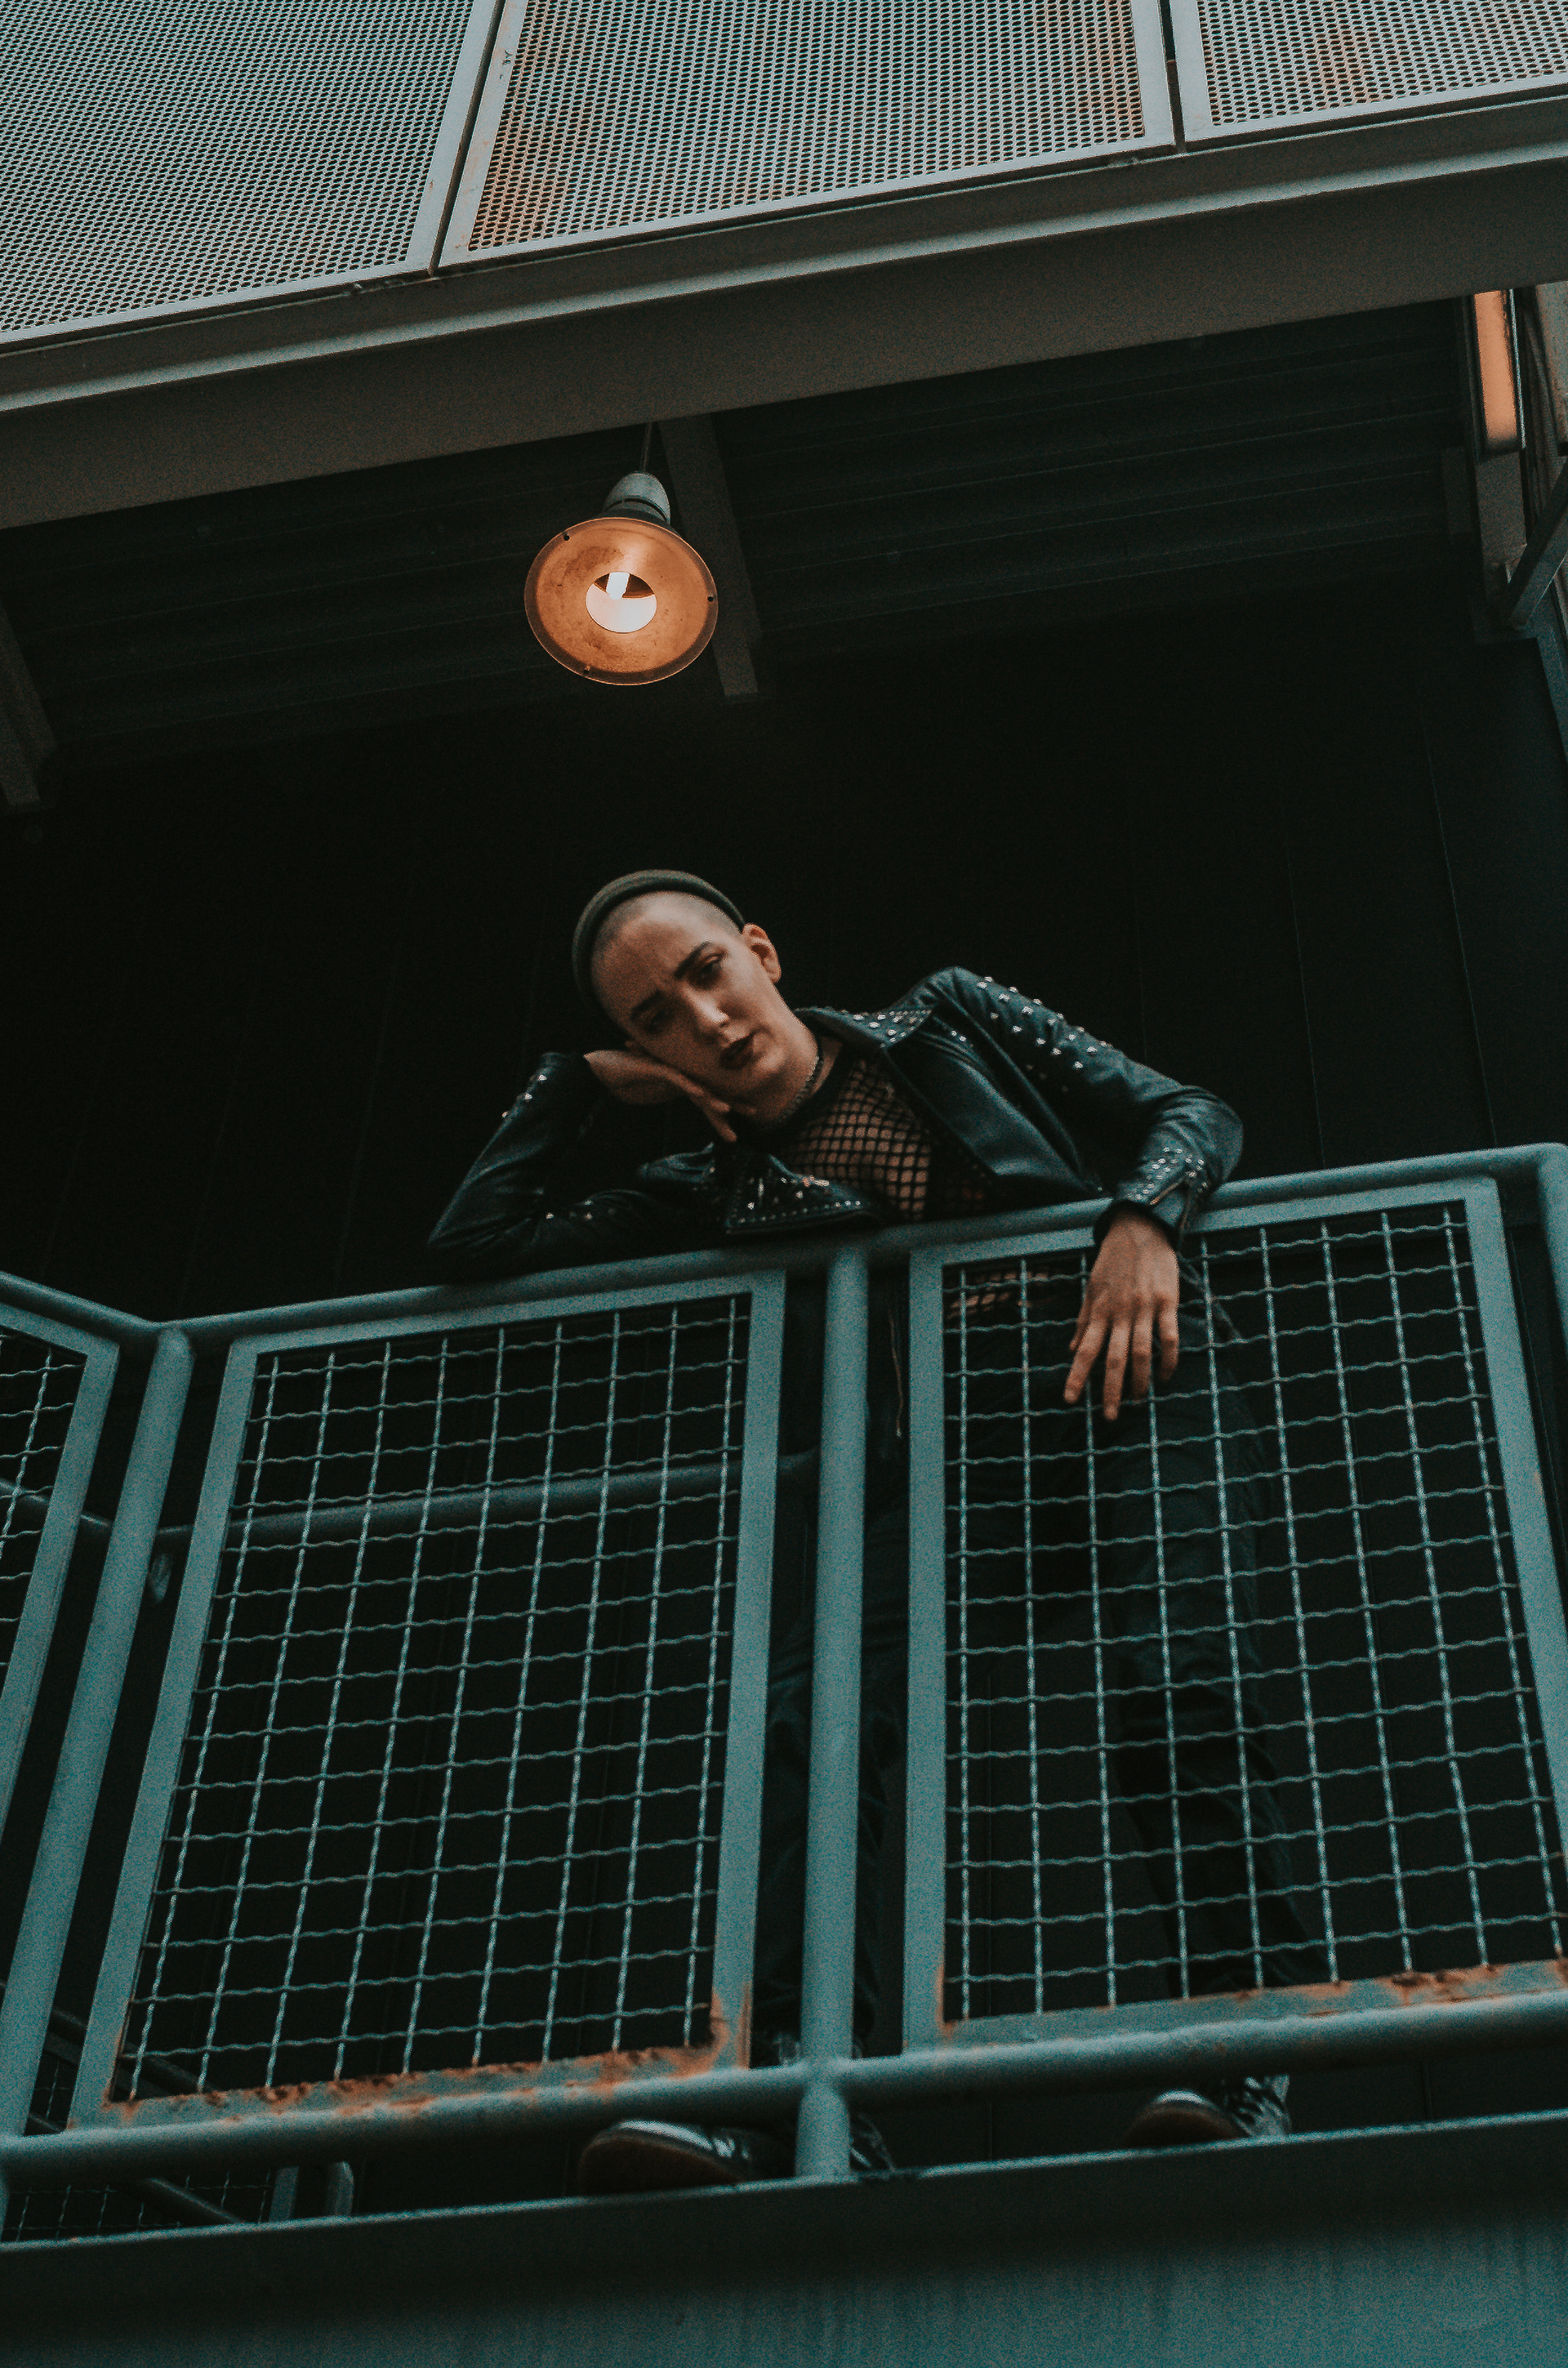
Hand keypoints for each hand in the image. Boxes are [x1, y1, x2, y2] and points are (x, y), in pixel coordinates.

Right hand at [585, 1047, 736, 1141]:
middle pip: (710, 1091)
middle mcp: (679, 1076)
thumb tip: (676, 1101)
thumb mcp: (650, 1094)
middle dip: (733, 1103)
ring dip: (713, 1099)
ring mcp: (669, 1071)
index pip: (708, 1096)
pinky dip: (690, 1087)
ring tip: (729, 1110)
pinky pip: (677, 1079)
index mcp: (680, 1083)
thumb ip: (665, 1096)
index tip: (743, 1120)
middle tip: (755, 1113)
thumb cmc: (624, 1081)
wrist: (600, 1070)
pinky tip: (703, 1095)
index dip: (726, 1108)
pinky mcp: (656, 1069)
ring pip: (696, 1086)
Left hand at [1064, 1211, 1179, 1420]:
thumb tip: (1072, 1349)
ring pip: (1141, 1352)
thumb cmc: (1113, 1261)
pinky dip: (1169, 1359)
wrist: (1140, 1230)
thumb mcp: (1091, 1288)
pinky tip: (1166, 1376)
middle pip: (1113, 1358)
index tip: (1070, 1399)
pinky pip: (1169, 1337)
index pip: (1086, 1350)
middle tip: (1109, 1416)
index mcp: (1100, 1311)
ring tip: (1137, 1401)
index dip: (1076, 1376)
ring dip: (1139, 1380)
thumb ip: (1084, 1320)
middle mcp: (1120, 1313)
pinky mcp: (1167, 1302)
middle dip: (1110, 1389)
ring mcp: (1144, 1308)